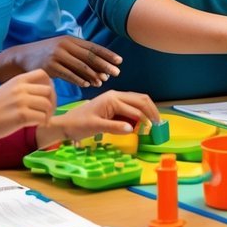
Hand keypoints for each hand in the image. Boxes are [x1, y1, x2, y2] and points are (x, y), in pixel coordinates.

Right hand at [0, 36, 121, 87]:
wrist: (22, 57)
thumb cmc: (46, 54)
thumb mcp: (62, 48)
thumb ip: (78, 53)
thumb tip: (99, 63)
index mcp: (70, 39)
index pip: (93, 47)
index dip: (107, 54)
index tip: (119, 61)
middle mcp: (65, 45)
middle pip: (89, 56)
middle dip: (105, 65)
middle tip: (116, 73)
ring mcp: (57, 55)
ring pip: (80, 67)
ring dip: (93, 75)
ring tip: (102, 82)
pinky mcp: (50, 67)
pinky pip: (69, 75)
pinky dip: (79, 80)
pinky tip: (87, 85)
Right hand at [0, 69, 57, 155]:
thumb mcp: (7, 90)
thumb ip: (23, 88)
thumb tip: (43, 92)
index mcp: (18, 80)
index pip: (44, 74)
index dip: (50, 85)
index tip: (47, 97)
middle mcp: (21, 88)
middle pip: (49, 91)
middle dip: (52, 102)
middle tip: (48, 112)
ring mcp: (21, 101)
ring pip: (48, 105)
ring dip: (49, 114)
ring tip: (43, 120)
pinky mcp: (22, 116)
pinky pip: (42, 117)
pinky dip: (44, 122)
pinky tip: (38, 125)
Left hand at [38, 90, 160, 146]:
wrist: (66, 123)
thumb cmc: (79, 124)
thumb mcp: (96, 127)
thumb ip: (114, 127)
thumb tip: (132, 128)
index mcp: (112, 99)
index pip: (135, 109)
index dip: (146, 120)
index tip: (153, 131)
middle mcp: (116, 96)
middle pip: (141, 100)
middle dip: (152, 111)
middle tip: (159, 125)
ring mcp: (115, 99)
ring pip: (138, 101)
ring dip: (147, 111)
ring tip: (153, 124)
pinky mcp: (114, 104)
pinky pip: (132, 106)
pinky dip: (140, 113)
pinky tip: (142, 122)